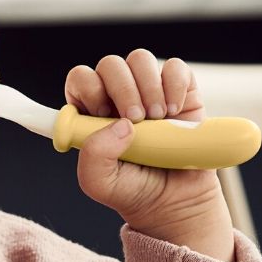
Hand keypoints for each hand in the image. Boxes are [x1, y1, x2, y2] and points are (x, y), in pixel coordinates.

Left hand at [64, 49, 234, 260]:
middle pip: (110, 64)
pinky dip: (175, 84)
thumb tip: (120, 124)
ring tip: (157, 118)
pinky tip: (175, 110)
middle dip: (123, 89)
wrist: (175, 203)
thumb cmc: (131, 190)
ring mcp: (148, 91)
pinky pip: (176, 68)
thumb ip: (93, 154)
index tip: (103, 114)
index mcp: (89, 112)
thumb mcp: (98, 182)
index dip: (90, 88)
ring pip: (140, 59)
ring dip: (148, 86)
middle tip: (136, 119)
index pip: (80, 78)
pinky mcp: (180, 92)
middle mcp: (116, 96)